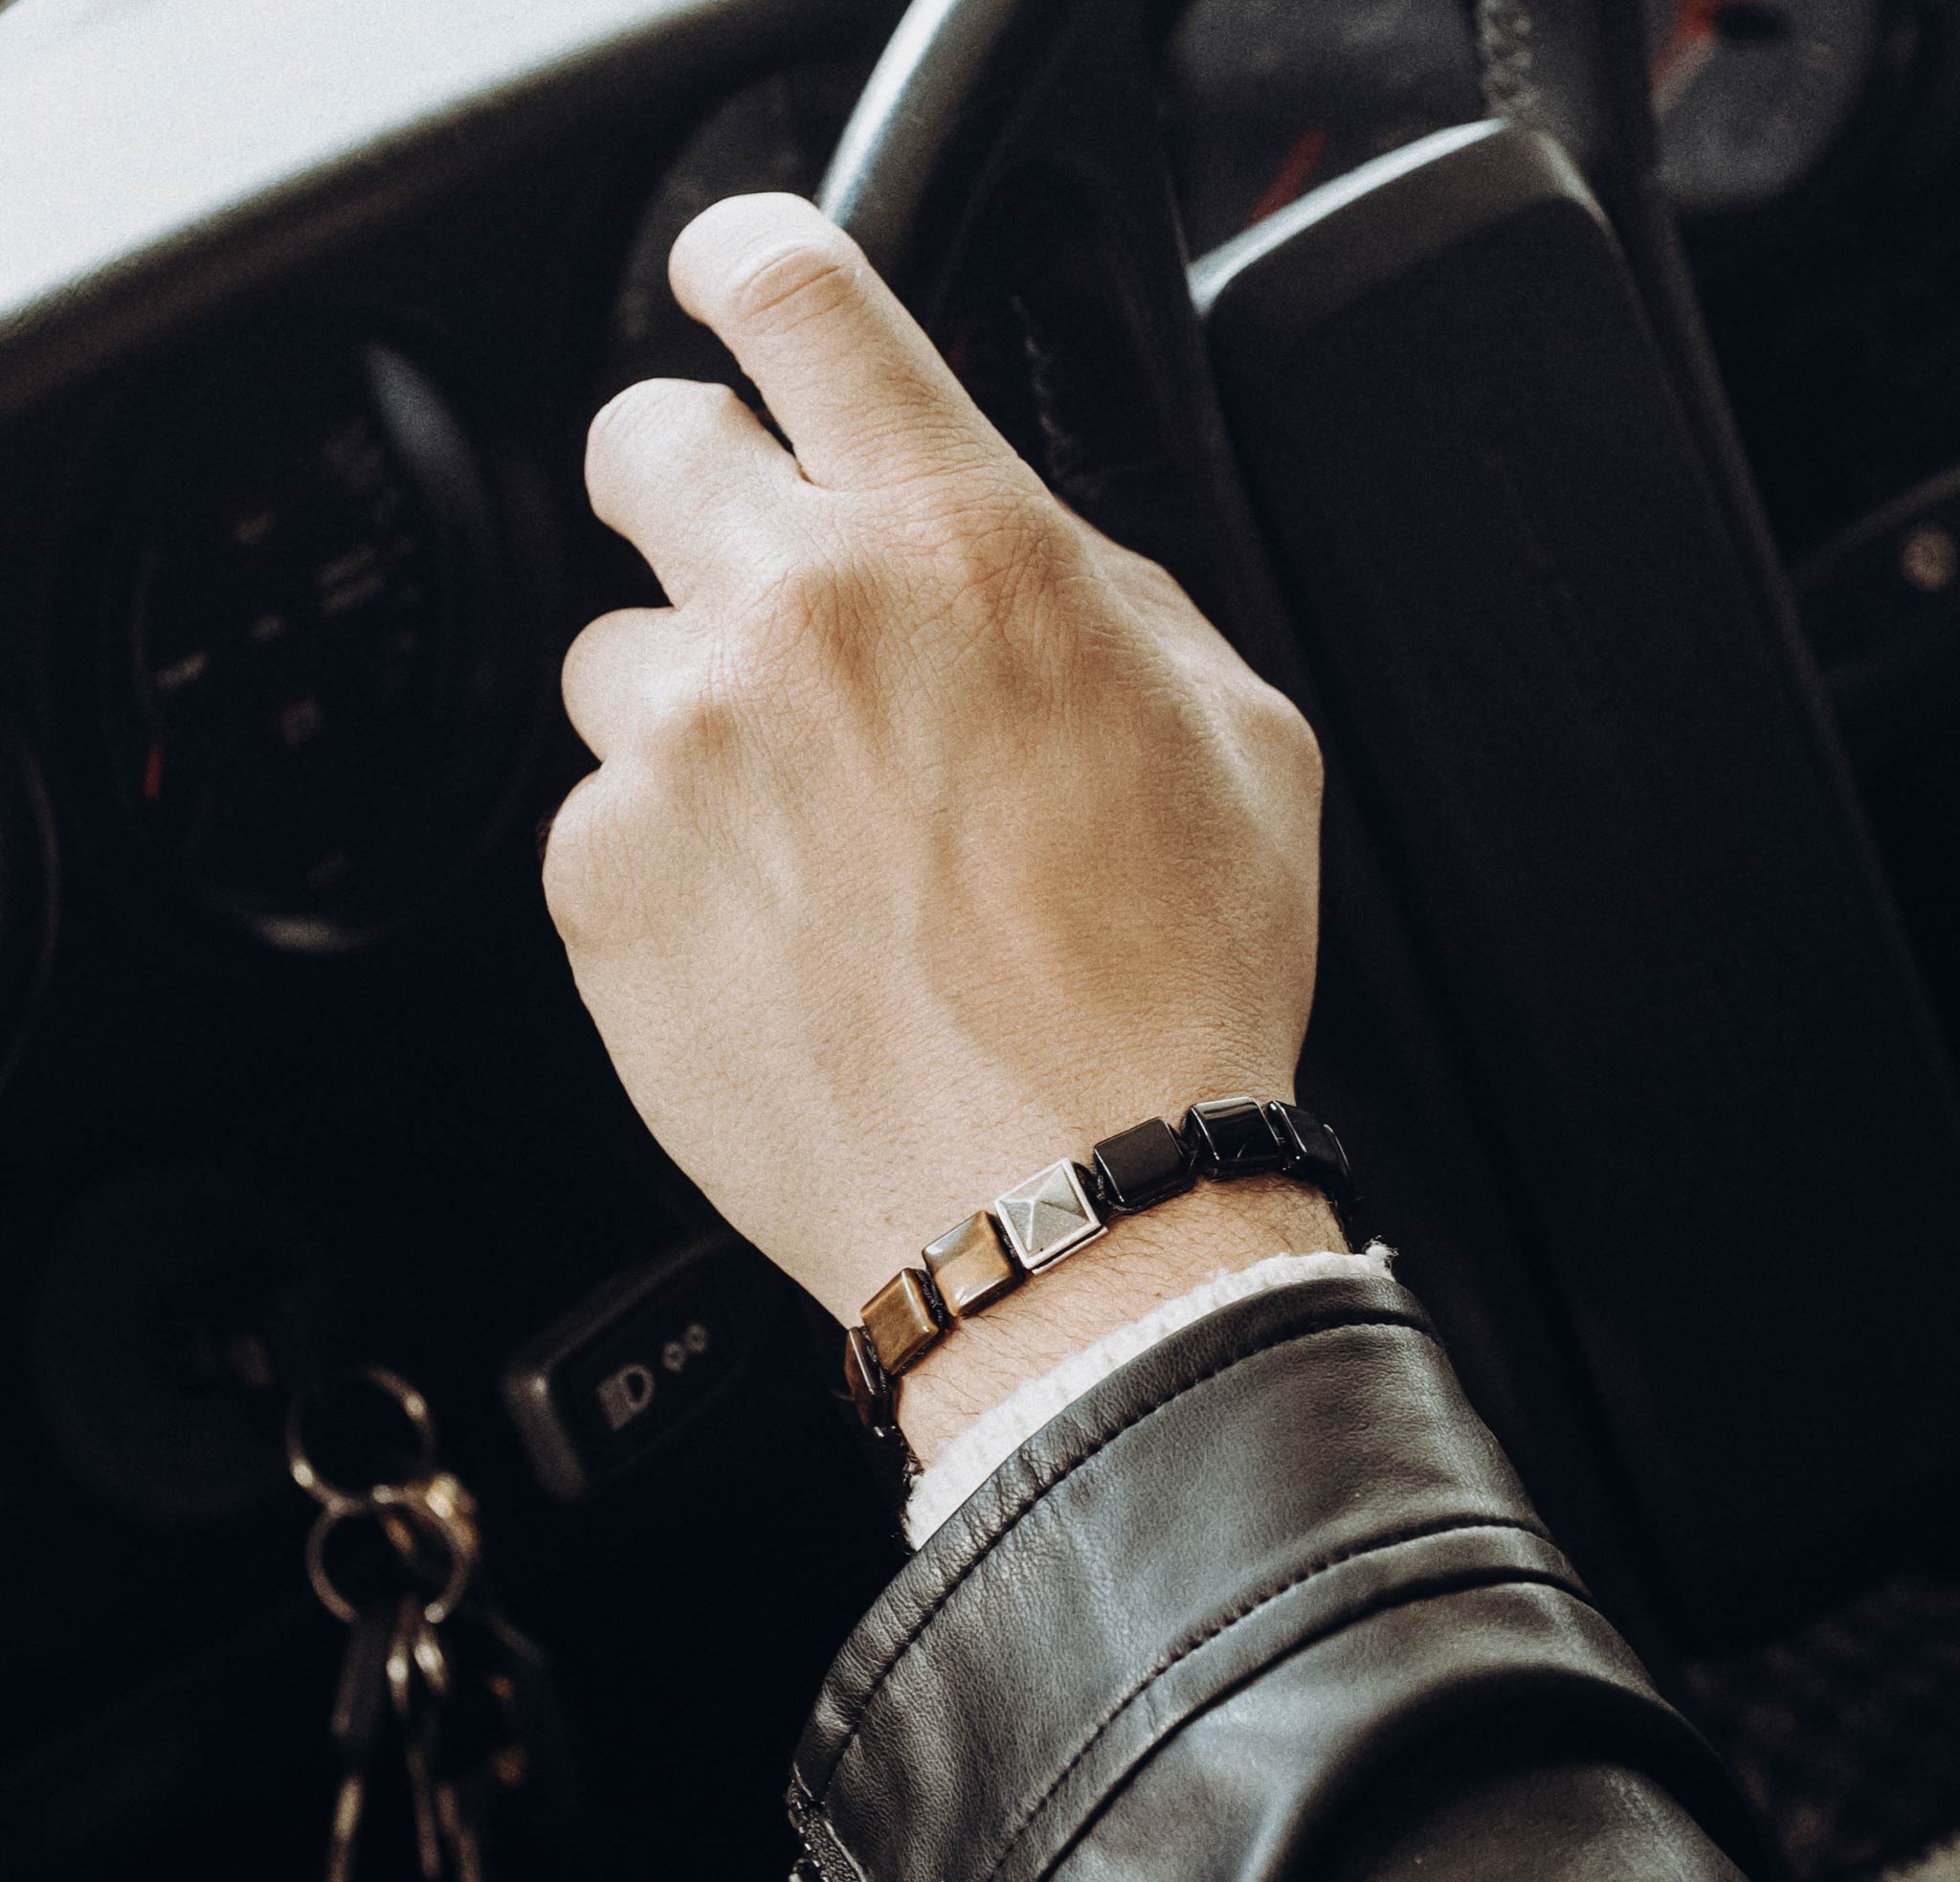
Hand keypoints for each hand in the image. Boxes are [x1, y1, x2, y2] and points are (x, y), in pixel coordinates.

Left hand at [547, 194, 1335, 1446]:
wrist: (1068, 1208)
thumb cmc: (1160, 992)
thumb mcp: (1231, 731)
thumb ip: (1092, 587)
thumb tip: (1005, 541)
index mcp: (961, 545)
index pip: (800, 295)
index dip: (751, 267)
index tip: (729, 284)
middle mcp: (795, 618)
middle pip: (644, 440)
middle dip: (696, 490)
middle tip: (761, 585)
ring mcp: (678, 753)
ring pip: (616, 652)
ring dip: (695, 705)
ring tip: (805, 831)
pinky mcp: (602, 885)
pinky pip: (599, 813)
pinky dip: (669, 851)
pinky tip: (778, 931)